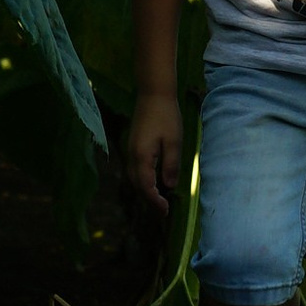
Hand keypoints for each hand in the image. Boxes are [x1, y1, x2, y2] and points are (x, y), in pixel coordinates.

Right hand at [127, 88, 185, 212]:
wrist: (153, 94)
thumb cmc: (166, 116)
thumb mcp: (173, 142)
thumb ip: (170, 165)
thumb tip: (169, 186)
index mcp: (142, 157)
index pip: (146, 187)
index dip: (155, 202)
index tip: (166, 211)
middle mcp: (132, 156)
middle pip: (137, 186)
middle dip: (149, 201)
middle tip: (163, 211)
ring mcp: (131, 150)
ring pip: (135, 178)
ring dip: (145, 191)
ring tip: (159, 201)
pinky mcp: (134, 146)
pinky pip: (136, 170)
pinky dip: (143, 181)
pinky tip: (153, 183)